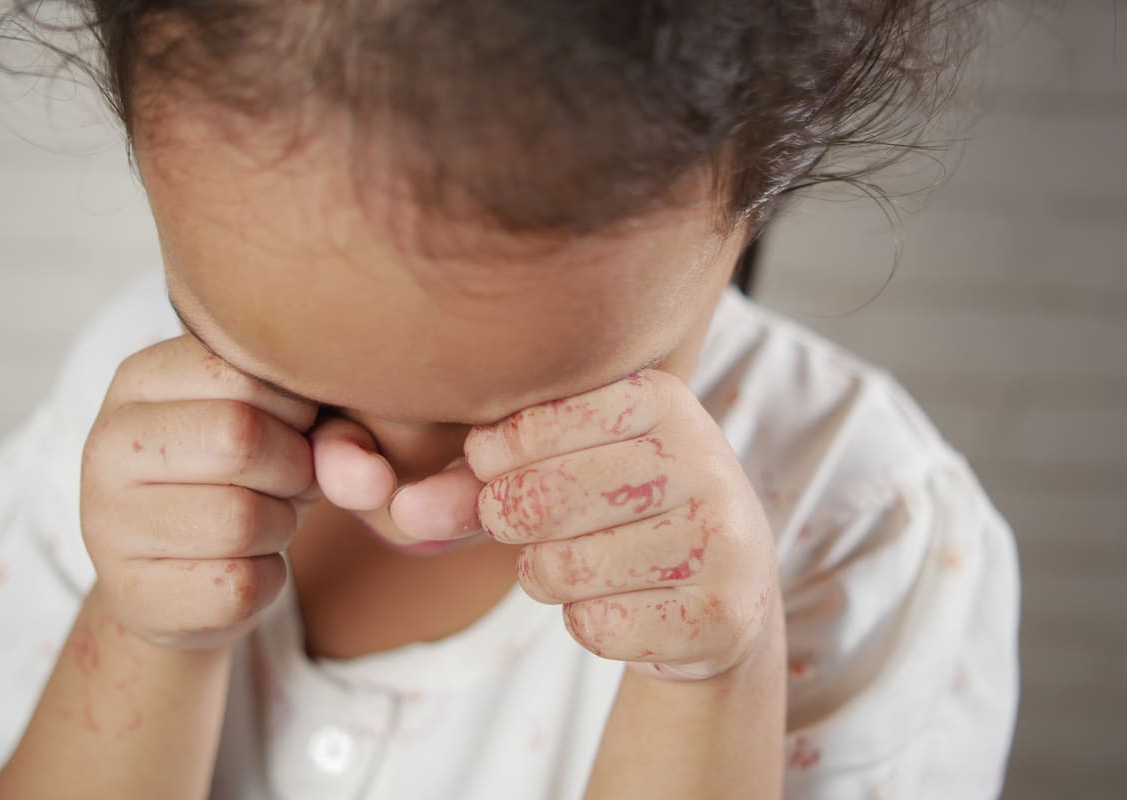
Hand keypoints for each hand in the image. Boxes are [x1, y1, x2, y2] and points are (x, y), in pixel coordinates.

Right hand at [80, 334, 326, 650]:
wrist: (180, 577)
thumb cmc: (245, 478)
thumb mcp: (286, 428)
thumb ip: (334, 426)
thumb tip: (374, 476)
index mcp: (141, 378)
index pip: (245, 370)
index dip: (298, 409)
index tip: (294, 427)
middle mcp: (106, 443)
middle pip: (241, 438)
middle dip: (292, 468)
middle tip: (283, 481)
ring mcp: (107, 524)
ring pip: (242, 519)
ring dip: (280, 527)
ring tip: (260, 521)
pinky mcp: (131, 596)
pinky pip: (240, 587)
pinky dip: (267, 580)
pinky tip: (241, 567)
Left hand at [464, 370, 778, 679]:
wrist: (726, 585)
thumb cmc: (618, 508)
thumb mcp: (557, 469)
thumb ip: (476, 480)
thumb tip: (401, 511)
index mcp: (661, 397)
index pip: (529, 429)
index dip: (490, 464)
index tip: (497, 473)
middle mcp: (703, 458)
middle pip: (541, 500)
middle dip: (507, 522)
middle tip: (520, 525)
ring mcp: (722, 537)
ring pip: (564, 569)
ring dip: (545, 576)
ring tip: (575, 562)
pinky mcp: (721, 612)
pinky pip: (597, 626)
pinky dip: (585, 622)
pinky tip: (618, 601)